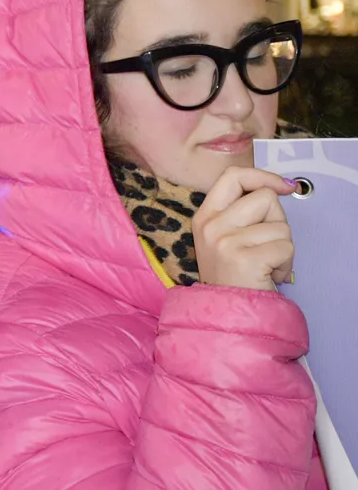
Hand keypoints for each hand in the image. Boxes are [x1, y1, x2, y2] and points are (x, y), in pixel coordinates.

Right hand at [192, 166, 297, 291]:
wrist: (225, 313)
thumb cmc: (233, 275)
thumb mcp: (224, 236)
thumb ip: (242, 211)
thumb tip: (279, 187)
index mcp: (204, 216)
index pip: (233, 176)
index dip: (262, 176)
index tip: (282, 187)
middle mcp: (211, 225)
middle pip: (264, 197)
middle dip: (277, 220)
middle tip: (265, 243)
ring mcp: (225, 242)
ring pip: (280, 225)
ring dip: (283, 246)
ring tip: (266, 263)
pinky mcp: (245, 258)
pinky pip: (285, 247)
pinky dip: (285, 263)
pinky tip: (269, 274)